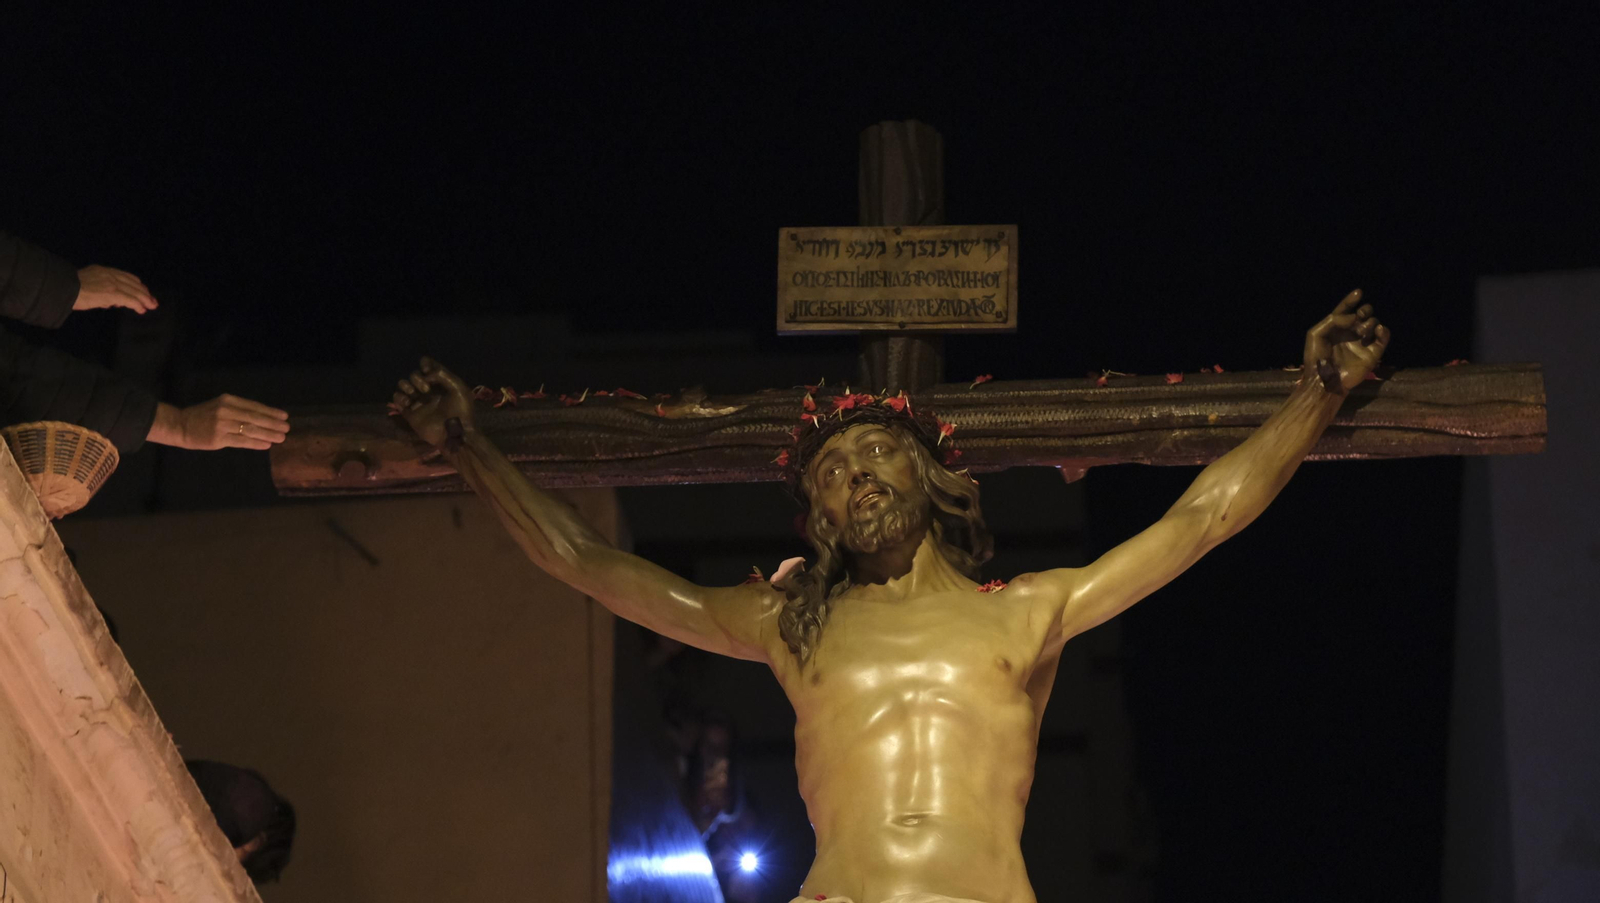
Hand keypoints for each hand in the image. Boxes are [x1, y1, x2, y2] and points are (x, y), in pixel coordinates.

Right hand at [74, 265, 157, 313]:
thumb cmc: (70, 289)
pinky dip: (137, 304)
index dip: (136, 284)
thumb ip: (101, 290)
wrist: (63, 288)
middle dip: (144, 292)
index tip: (143, 290)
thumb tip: (110, 302)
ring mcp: (112, 283)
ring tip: (151, 306)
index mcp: (103, 271)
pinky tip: (142, 309)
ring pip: (134, 291)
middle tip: (152, 300)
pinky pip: (130, 299)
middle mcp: (110, 274)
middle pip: (133, 283)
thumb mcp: (88, 283)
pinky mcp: (112, 293)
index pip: (126, 276)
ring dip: (145, 299)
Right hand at [147, 395, 289, 450]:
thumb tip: (264, 417)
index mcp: (228, 400)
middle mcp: (226, 410)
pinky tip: (266, 445)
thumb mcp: (220, 406)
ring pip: (250, 430)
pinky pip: (241, 441)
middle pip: (255, 418)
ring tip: (281, 438)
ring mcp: (222, 424)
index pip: (254, 406)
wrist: (180, 425)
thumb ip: (239, 410)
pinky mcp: (218, 438)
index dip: (271, 411)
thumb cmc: (203, 416)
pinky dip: (256, 443)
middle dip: (273, 423)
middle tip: (287, 428)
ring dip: (268, 434)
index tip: (284, 416)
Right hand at [391, 357, 474, 448]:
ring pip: (403, 385)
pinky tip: (407, 402)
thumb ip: (443, 375)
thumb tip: (426, 374)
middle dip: (417, 378)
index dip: (425, 364)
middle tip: (427, 390)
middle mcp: (429, 391)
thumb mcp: (459, 388)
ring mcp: (418, 402)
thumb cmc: (460, 411)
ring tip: (414, 394)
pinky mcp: (410, 413)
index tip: (428, 370)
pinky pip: (397, 400)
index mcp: (441, 384)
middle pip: (414, 375)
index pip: (429, 367)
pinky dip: (398, 397)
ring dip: (405, 385)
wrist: (454, 433)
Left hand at [1303, 290, 1390, 392]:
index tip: (1359, 292)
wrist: (1325, 380)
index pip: (1345, 310)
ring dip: (1370, 323)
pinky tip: (1379, 331)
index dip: (1351, 300)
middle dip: (1364, 310)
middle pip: (1363, 314)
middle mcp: (1350, 333)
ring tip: (1361, 332)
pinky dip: (1384, 331)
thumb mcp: (1316, 334)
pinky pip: (1384, 338)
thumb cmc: (1317, 358)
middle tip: (1359, 317)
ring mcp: (1362, 343)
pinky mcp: (1372, 353)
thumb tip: (1353, 317)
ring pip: (1374, 323)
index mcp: (1336, 328)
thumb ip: (1333, 320)